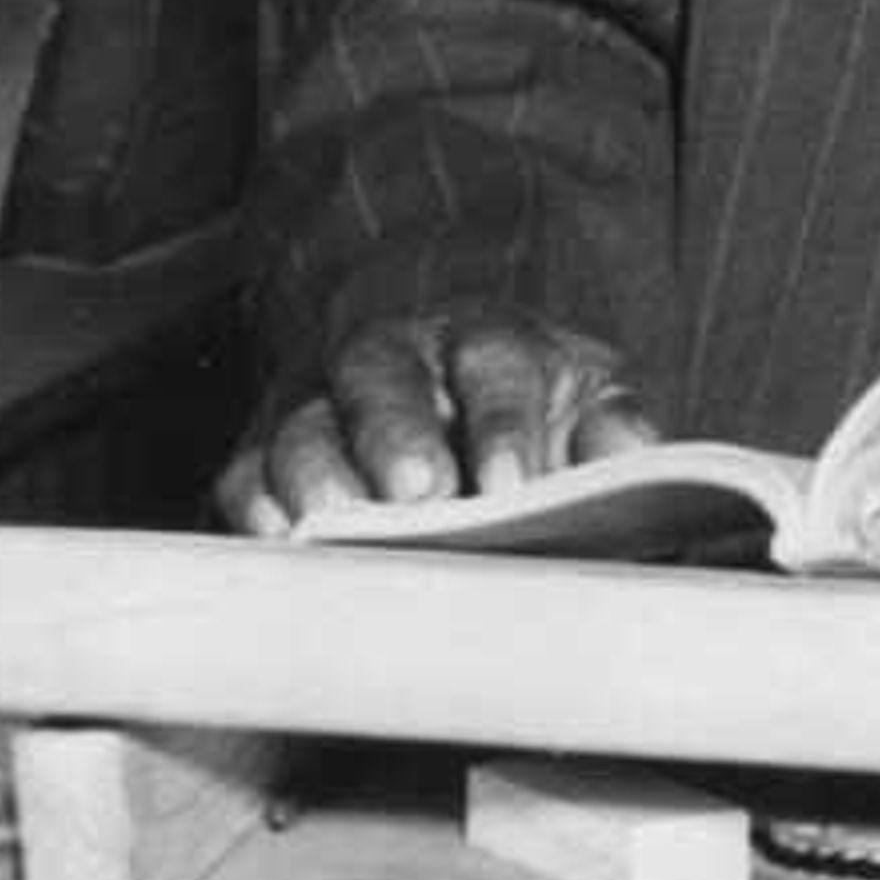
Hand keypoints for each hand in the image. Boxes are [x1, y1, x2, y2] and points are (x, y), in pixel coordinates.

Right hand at [214, 312, 656, 538]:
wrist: (450, 389)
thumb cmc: (534, 417)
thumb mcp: (590, 401)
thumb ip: (618, 428)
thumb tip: (631, 458)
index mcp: (489, 340)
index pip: (497, 365)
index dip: (503, 421)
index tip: (511, 483)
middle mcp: (397, 358)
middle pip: (384, 378)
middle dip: (397, 432)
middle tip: (419, 494)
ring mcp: (324, 402)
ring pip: (305, 423)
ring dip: (316, 473)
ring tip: (330, 528)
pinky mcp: (270, 453)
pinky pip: (248, 470)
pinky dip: (254, 504)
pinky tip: (274, 539)